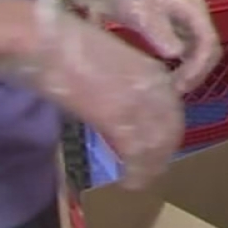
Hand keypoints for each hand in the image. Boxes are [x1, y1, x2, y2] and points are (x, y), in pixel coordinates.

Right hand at [4, 3, 183, 189]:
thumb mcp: (114, 67)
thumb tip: (126, 110)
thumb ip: (129, 86)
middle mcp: (158, 87)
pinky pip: (138, 152)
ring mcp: (143, 102)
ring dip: (152, 166)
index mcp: (155, 72)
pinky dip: (138, 172)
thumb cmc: (75, 51)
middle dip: (163, 152)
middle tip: (150, 169)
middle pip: (172, 128)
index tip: (158, 146)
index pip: (173, 110)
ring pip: (159, 143)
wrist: (54, 45)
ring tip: (141, 180)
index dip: (167, 131)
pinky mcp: (121, 117)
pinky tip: (130, 183)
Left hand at [53, 0, 221, 92]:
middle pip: (210, 50)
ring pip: (201, 53)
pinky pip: (188, 52)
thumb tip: (177, 55)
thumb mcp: (141, 13)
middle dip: (197, 73)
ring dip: (191, 72)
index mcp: (194, 10)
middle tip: (176, 91)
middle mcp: (196, 17)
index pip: (209, 43)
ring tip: (171, 89)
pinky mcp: (177, 29)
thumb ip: (159, 32)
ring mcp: (188, 23)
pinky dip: (183, 68)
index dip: (199, 67)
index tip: (181, 86)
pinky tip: (167, 78)